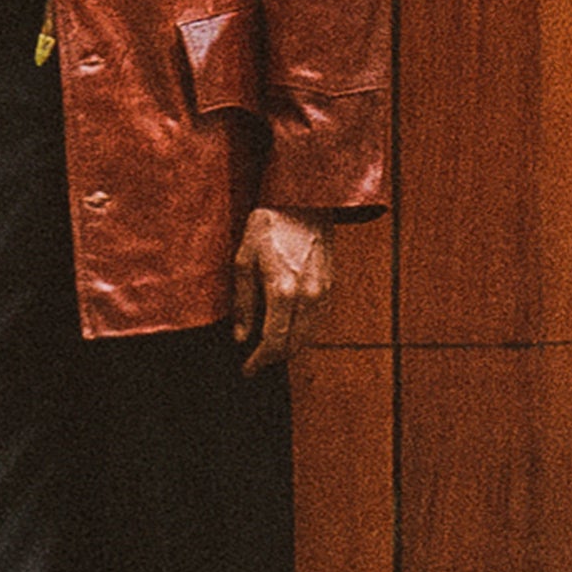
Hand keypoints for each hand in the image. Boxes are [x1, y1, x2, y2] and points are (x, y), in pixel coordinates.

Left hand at [232, 205, 335, 372]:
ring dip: (289, 347)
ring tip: (267, 348)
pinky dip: (301, 332)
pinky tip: (285, 328)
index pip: (274, 341)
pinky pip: (316, 321)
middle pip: (294, 345)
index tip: (247, 369)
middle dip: (274, 358)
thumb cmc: (268, 226)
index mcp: (283, 289)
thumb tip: (242, 336)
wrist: (304, 201)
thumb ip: (242, 302)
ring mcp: (322, 292)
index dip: (260, 360)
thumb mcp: (243, 260)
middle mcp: (308, 295)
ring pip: (308, 336)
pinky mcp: (330, 286)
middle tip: (255, 362)